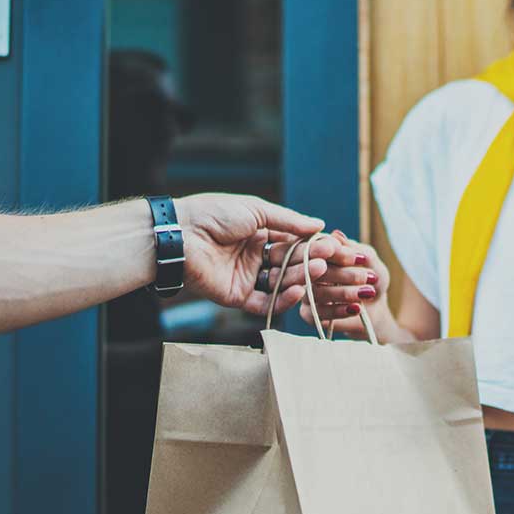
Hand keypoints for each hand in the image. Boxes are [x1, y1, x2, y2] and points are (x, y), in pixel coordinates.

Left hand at [175, 193, 355, 315]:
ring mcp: (247, 278)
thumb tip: (319, 224)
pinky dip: (283, 299)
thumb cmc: (213, 214)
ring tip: (318, 271)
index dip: (312, 245)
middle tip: (330, 260)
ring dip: (301, 278)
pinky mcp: (238, 297)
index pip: (292, 243)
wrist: (181, 234)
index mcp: (259, 234)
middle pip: (290, 264)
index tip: (333, 245)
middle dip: (310, 262)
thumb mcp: (256, 210)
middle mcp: (255, 257)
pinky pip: (266, 303)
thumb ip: (288, 221)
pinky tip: (298, 290)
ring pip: (281, 283)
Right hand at [298, 231, 392, 338]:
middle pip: (314, 270)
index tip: (359, 258)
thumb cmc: (372, 279)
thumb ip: (355, 249)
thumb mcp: (370, 261)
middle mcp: (307, 269)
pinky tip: (356, 308)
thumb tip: (337, 236)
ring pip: (316, 292)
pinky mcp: (308, 314)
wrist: (376, 307)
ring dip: (343, 292)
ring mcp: (306, 292)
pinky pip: (317, 313)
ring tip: (366, 293)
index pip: (318, 247)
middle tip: (367, 277)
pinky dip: (338, 310)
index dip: (337, 253)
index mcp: (319, 251)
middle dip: (342, 273)